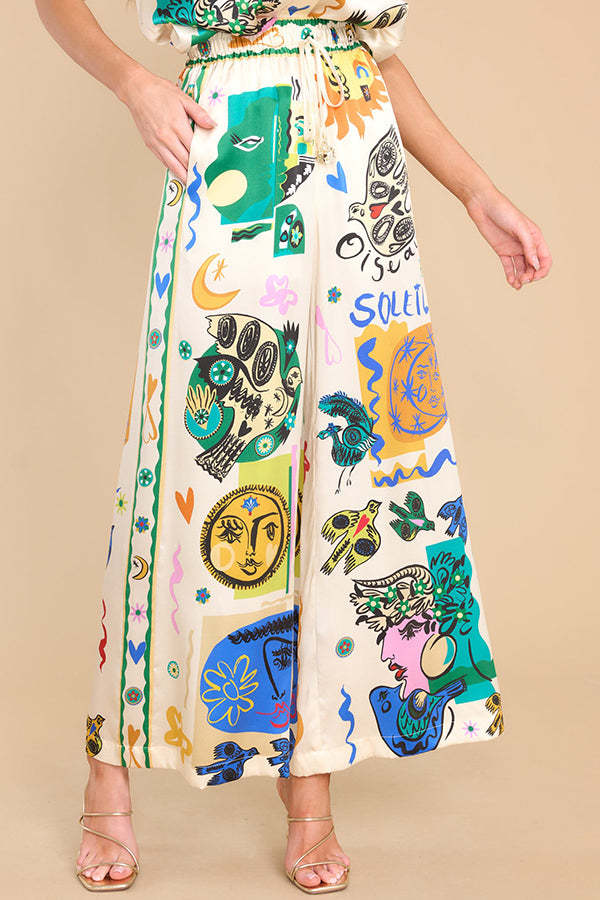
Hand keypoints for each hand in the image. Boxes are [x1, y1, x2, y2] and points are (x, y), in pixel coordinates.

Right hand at [118, 65, 214, 184]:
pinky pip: (164, 162)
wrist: (136, 90)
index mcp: (177, 125)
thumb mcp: (183, 98)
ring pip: (174, 166)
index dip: (204, 160)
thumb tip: (212, 125)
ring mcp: (157, 143)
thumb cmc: (159, 91)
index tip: (212, 168)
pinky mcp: (151, 145)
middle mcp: (166, 137)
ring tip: (195, 185)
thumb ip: (199, 113)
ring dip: (185, 176)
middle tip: (207, 181)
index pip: (194, 149)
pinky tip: (181, 174)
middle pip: (185, 161)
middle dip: (196, 172)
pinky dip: (174, 169)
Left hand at [464, 185, 551, 289]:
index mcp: (535, 237)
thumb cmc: (504, 212)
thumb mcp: (519, 228)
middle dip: (530, 276)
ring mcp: (514, 248)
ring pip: (522, 269)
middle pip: (533, 267)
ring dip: (521, 278)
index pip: (545, 259)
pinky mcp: (502, 251)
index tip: (534, 277)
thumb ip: (528, 246)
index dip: (542, 270)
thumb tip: (536, 265)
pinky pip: (509, 266)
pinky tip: (511, 282)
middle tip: (522, 281)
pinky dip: (511, 275)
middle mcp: (526, 244)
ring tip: (517, 284)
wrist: (483, 206)